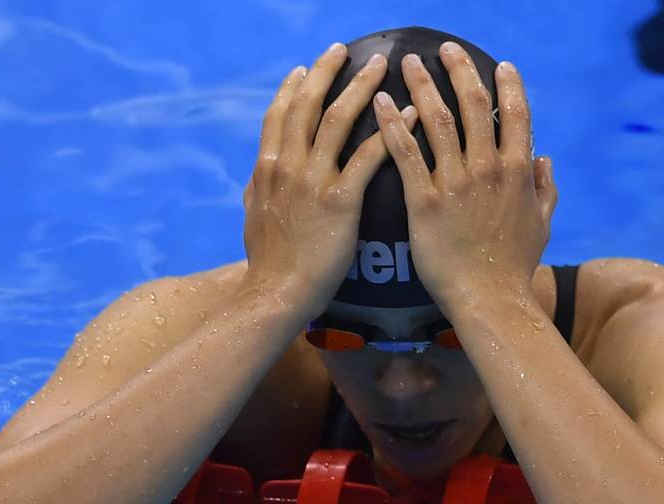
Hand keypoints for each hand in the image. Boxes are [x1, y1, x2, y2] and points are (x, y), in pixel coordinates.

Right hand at [242, 44, 417, 311]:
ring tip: (381, 66)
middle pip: (308, 106)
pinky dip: (390, 132)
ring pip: (338, 120)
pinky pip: (368, 157)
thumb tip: (260, 170)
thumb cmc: (269, 263)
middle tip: (345, 50)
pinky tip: (409, 114)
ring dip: (361, 88)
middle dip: (327, 73)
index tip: (305, 68)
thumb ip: (260, 188)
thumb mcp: (254, 217)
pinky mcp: (339, 201)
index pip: (279, 115)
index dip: (292, 88)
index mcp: (267, 168)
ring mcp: (313, 182)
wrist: (276, 293)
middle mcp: (288, 167)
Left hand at [373, 43, 557, 308]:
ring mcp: (456, 183)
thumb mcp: (542, 226)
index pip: (517, 115)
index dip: (509, 86)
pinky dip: (391, 124)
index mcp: (518, 172)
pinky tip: (379, 102)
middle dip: (459, 70)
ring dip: (422, 85)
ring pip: (438, 120)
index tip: (500, 65)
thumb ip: (546, 189)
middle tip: (444, 49)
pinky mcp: (425, 202)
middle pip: (474, 104)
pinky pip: (406, 154)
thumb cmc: (514, 268)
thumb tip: (546, 160)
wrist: (489, 300)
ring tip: (408, 62)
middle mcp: (489, 169)